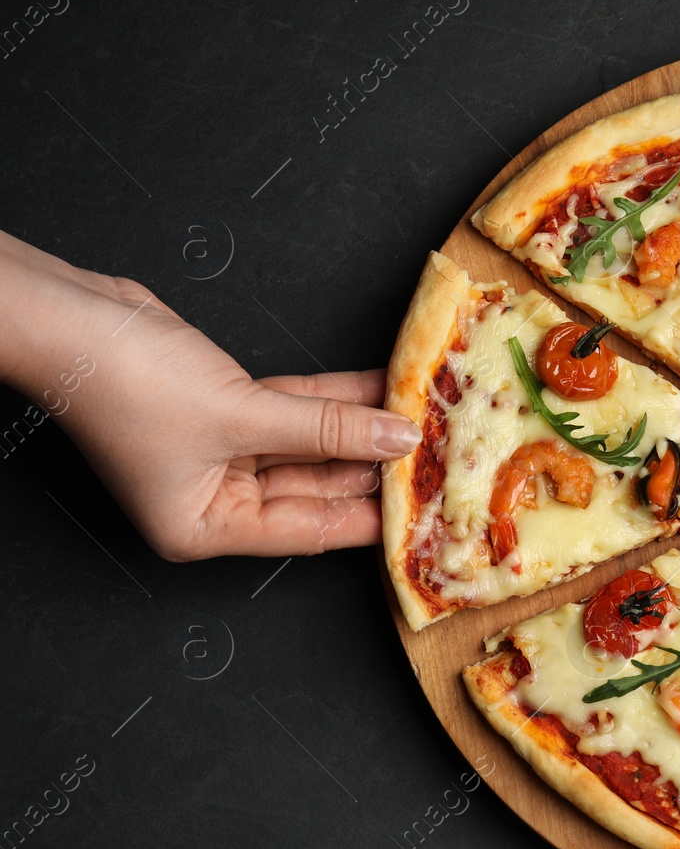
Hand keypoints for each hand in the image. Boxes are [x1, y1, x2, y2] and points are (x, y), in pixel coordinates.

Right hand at [0, 232, 420, 560]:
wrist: (71, 318)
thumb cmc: (128, 384)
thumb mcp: (242, 414)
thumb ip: (328, 427)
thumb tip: (397, 437)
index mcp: (206, 528)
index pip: (310, 530)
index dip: (373, 517)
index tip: (427, 509)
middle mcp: (214, 498)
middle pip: (316, 487)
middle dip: (377, 467)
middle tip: (440, 458)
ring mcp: (221, 451)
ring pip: (312, 444)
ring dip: (364, 428)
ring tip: (424, 419)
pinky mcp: (227, 406)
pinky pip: (297, 410)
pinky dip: (338, 400)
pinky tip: (385, 390)